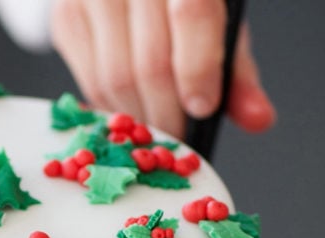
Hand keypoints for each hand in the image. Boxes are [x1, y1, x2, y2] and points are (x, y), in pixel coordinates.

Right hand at [50, 0, 275, 138]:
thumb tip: (259, 119)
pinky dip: (113, 107)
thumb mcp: (219, 22)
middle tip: (179, 137)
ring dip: (139, 117)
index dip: (198, 68)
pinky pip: (89, 82)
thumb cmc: (179, 2)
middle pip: (147, 62)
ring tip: (157, 126)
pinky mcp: (66, 18)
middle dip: (166, 113)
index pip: (191, 13)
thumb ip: (237, 71)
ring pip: (113, 79)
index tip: (203, 108)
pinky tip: (131, 107)